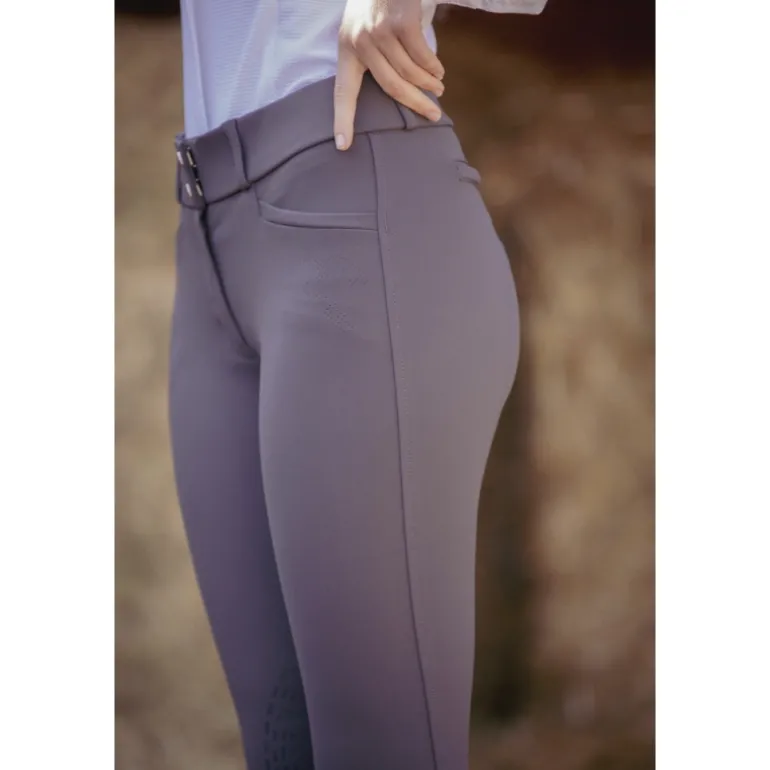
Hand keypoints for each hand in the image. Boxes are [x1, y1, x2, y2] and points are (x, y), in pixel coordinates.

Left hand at [334, 0, 445, 150]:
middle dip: (416, 104)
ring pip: (410, 72)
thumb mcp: (362, 27)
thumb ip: (370, 55)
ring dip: (429, 83)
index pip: (342, 91)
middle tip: (433, 114)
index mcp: (347, 49)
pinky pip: (422, 55)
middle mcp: (361, 42)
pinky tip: (438, 70)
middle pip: (391, 86)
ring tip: (438, 88)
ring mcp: (381, 32)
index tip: (342, 145)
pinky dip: (433, 66)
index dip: (342, 120)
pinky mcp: (402, 22)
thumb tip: (393, 88)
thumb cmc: (377, 1)